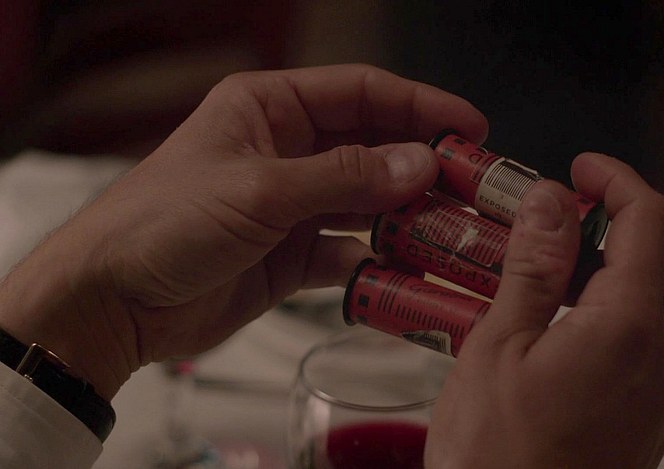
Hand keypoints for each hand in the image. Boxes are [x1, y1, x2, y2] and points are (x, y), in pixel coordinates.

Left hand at [0, 64, 487, 399]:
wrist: (112, 301)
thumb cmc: (162, 223)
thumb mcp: (260, 190)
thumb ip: (344, 178)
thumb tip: (419, 163)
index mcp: (270, 109)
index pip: (360, 93)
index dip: (419, 105)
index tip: (468, 126)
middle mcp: (287, 152)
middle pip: (372, 147)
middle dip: (421, 164)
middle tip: (471, 185)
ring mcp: (292, 205)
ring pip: (367, 202)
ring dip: (405, 215)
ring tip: (449, 228)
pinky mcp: (291, 255)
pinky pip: (348, 252)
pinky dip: (374, 261)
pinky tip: (399, 269)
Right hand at [425, 154, 663, 467]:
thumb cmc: (498, 461)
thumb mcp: (497, 346)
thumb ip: (532, 266)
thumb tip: (550, 202)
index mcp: (629, 330)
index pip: (649, 221)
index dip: (615, 181)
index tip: (582, 171)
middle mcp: (662, 360)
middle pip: (634, 267)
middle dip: (579, 243)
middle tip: (520, 238)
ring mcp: (659, 393)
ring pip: (625, 310)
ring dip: (576, 290)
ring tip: (511, 299)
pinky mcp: (647, 416)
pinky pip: (624, 350)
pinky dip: (584, 330)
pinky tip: (534, 346)